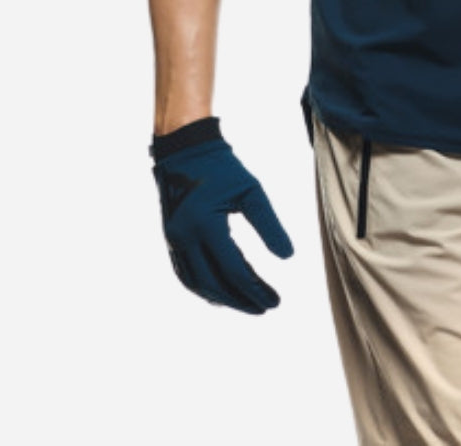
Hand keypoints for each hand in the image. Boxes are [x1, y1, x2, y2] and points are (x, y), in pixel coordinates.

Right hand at [151, 117, 292, 313]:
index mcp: (206, 225)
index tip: (276, 300)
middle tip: (265, 308)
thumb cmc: (223, 169)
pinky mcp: (171, 240)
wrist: (185, 151)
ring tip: (247, 304)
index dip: (256, 289)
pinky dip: (205, 288)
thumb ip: (269, 224)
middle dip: (241, 301)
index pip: (234, 269)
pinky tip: (222, 293)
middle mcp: (185, 238)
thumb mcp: (251, 191)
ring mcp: (174, 241)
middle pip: (214, 284)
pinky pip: (186, 274)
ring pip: (197, 284)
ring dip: (223, 298)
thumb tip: (289, 256)